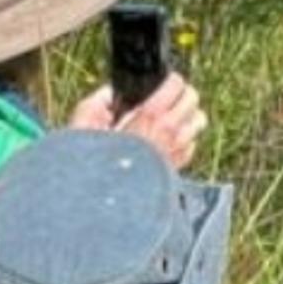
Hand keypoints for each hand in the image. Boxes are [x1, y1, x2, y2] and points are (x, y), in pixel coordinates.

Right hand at [69, 74, 207, 169]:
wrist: (106, 202)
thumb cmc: (95, 164)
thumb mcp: (83, 127)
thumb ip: (95, 104)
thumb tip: (108, 94)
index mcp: (150, 116)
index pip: (177, 84)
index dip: (170, 80)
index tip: (161, 83)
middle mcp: (170, 131)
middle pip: (193, 99)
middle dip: (182, 95)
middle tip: (167, 99)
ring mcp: (178, 150)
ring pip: (199, 121)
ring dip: (188, 117)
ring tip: (171, 120)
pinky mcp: (178, 167)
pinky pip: (192, 145)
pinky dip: (185, 140)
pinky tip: (166, 143)